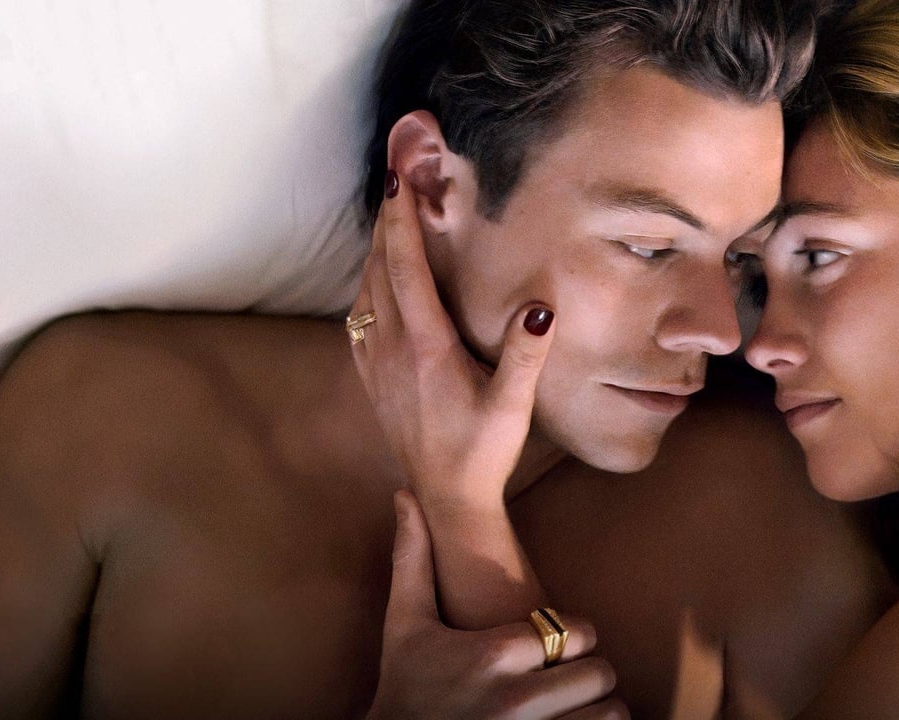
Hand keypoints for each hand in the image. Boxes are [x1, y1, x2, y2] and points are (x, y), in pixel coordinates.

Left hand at [349, 172, 556, 508]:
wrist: (447, 497)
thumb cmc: (484, 451)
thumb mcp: (512, 405)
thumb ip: (525, 355)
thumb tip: (539, 307)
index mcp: (426, 347)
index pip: (405, 269)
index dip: (399, 222)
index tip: (397, 180)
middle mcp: (393, 349)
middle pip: (378, 270)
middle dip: (385, 222)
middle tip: (393, 180)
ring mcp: (377, 365)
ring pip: (364, 293)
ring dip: (374, 251)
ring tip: (386, 218)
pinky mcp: (373, 380)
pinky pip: (358, 321)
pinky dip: (364, 288)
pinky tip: (371, 283)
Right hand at [365, 492, 626, 719]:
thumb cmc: (403, 688)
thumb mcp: (403, 625)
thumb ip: (413, 559)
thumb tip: (406, 494)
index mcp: (494, 654)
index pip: (577, 631)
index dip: (572, 636)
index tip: (555, 644)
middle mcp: (516, 698)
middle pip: (599, 672)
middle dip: (587, 673)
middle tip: (568, 676)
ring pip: (609, 713)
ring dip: (597, 709)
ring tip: (575, 706)